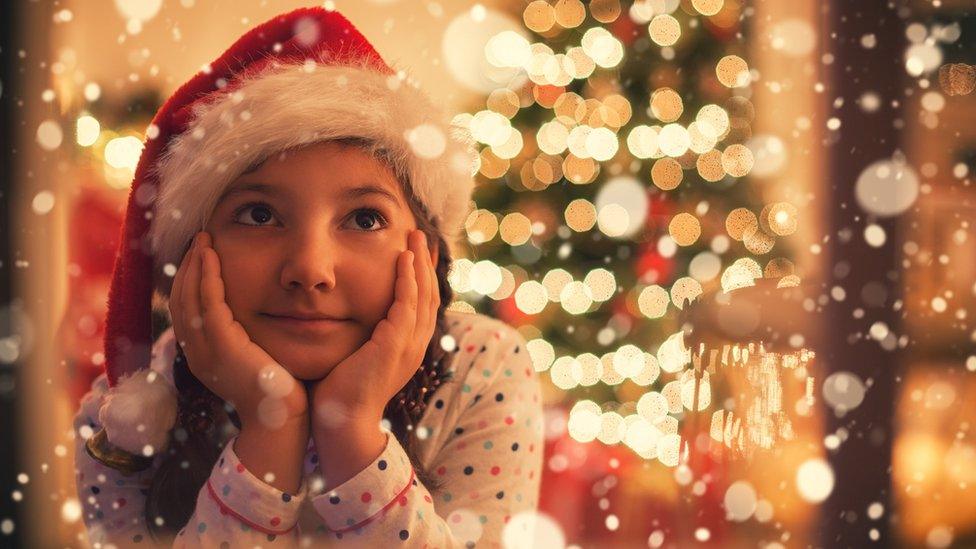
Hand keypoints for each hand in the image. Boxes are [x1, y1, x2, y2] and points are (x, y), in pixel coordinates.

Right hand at [169, 232, 307, 430]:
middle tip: (198, 239)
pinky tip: (212, 256)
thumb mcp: (254, 357)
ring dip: (194, 265)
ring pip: (188, 297)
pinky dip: (207, 276)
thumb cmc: (278, 388)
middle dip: (186, 267)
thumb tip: (254, 315)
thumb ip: (246, 335)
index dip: (187, 280)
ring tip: (203, 240)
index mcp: (202, 356)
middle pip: (179, 300)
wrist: (283, 417)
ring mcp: (206, 350)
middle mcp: (196, 353)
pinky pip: (208, 302)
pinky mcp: (222, 346)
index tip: (198, 255)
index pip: (184, 310)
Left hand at [309, 229, 438, 431]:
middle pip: (429, 296)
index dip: (422, 278)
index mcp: (407, 349)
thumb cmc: (339, 395)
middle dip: (426, 264)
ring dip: (419, 263)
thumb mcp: (354, 357)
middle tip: (421, 236)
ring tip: (415, 237)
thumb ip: (357, 337)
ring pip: (423, 295)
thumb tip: (339, 317)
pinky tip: (404, 258)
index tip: (418, 254)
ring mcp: (408, 346)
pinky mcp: (395, 345)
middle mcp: (414, 346)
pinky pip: (407, 304)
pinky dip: (408, 279)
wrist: (341, 424)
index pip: (422, 306)